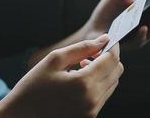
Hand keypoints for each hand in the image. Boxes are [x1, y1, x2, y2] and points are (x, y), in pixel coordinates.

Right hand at [0, 35, 122, 117]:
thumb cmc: (32, 87)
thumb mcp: (54, 60)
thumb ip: (83, 47)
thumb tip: (104, 39)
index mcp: (84, 83)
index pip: (112, 59)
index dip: (113, 46)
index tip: (109, 39)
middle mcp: (92, 99)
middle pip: (117, 71)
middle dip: (109, 58)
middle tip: (92, 53)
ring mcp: (92, 111)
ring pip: (113, 83)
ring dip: (104, 71)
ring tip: (83, 65)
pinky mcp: (89, 117)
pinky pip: (104, 95)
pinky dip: (99, 83)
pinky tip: (81, 79)